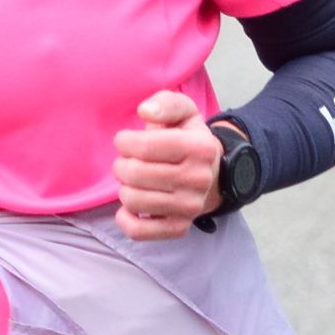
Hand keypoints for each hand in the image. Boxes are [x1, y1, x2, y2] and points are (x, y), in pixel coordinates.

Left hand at [112, 90, 221, 241]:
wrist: (212, 175)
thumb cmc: (187, 139)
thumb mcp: (183, 112)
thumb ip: (165, 103)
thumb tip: (145, 111)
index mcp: (200, 148)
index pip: (142, 147)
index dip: (124, 141)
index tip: (127, 141)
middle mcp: (199, 180)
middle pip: (134, 174)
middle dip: (122, 164)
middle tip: (130, 162)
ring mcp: (190, 207)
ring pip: (132, 200)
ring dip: (124, 188)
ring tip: (136, 180)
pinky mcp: (178, 228)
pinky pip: (137, 231)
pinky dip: (125, 218)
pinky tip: (130, 205)